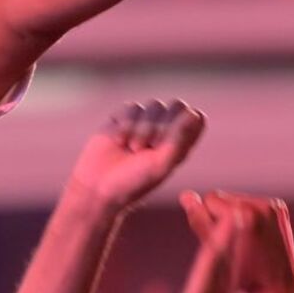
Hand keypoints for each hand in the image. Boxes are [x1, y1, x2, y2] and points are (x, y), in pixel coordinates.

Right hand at [67, 100, 206, 210]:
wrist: (97, 187)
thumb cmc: (134, 181)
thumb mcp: (160, 164)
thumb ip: (178, 139)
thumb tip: (193, 113)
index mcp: (181, 143)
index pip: (196, 117)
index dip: (186, 123)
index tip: (173, 139)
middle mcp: (165, 131)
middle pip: (176, 106)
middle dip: (162, 125)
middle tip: (150, 146)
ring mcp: (144, 123)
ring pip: (154, 105)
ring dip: (142, 128)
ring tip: (132, 148)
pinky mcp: (123, 118)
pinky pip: (132, 107)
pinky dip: (125, 124)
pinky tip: (118, 141)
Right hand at [179, 191, 293, 292]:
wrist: (277, 286)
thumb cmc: (241, 275)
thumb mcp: (215, 249)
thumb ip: (199, 220)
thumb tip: (185, 194)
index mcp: (242, 214)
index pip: (210, 198)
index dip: (210, 219)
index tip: (222, 240)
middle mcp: (260, 206)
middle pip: (224, 196)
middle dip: (222, 215)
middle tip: (233, 242)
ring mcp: (272, 206)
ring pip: (237, 199)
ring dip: (235, 215)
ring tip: (244, 241)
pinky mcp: (279, 208)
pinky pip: (253, 203)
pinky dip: (250, 215)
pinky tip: (254, 235)